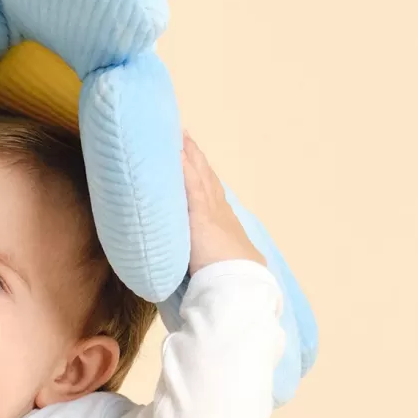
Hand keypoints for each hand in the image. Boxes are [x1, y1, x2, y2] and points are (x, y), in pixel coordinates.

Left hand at [182, 131, 265, 272]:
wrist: (240, 281)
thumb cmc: (233, 275)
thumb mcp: (225, 260)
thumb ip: (216, 255)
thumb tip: (213, 261)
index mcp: (223, 220)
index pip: (210, 191)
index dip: (201, 172)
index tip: (193, 157)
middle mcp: (219, 209)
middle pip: (205, 176)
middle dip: (194, 156)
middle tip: (183, 135)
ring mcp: (211, 210)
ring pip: (199, 175)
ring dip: (189, 155)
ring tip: (179, 136)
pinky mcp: (202, 216)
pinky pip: (193, 187)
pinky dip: (186, 170)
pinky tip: (177, 154)